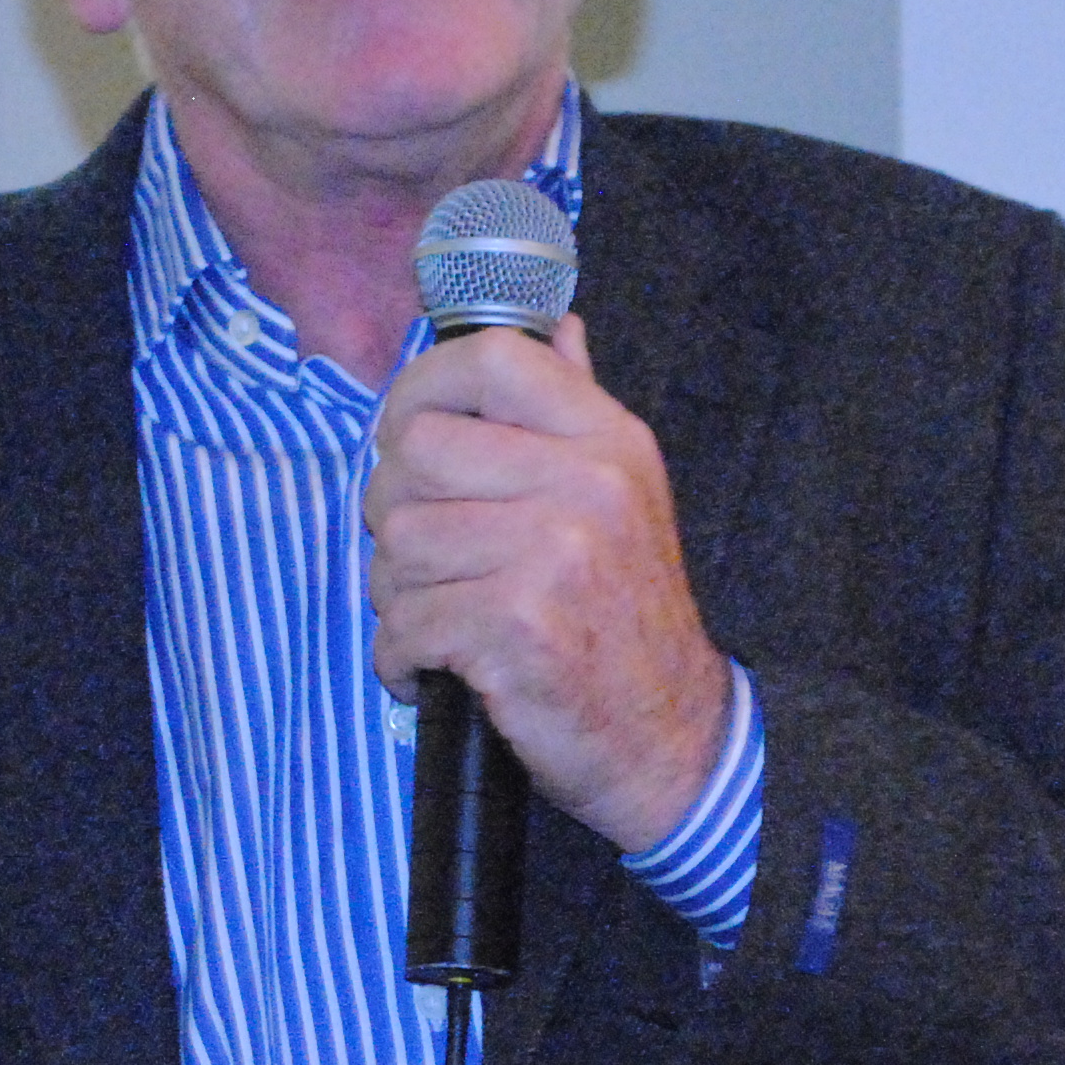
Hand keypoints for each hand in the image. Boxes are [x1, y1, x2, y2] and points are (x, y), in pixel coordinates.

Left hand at [365, 315, 733, 853]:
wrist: (671, 739)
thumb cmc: (625, 617)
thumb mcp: (622, 495)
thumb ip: (575, 408)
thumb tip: (555, 325)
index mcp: (606, 439)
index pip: (489, 358)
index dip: (419, 386)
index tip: (404, 433)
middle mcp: (585, 484)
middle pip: (415, 452)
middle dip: (394, 511)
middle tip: (424, 560)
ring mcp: (552, 554)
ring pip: (398, 542)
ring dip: (397, 595)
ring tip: (441, 620)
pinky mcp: (516, 627)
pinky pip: (402, 623)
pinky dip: (400, 659)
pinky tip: (435, 671)